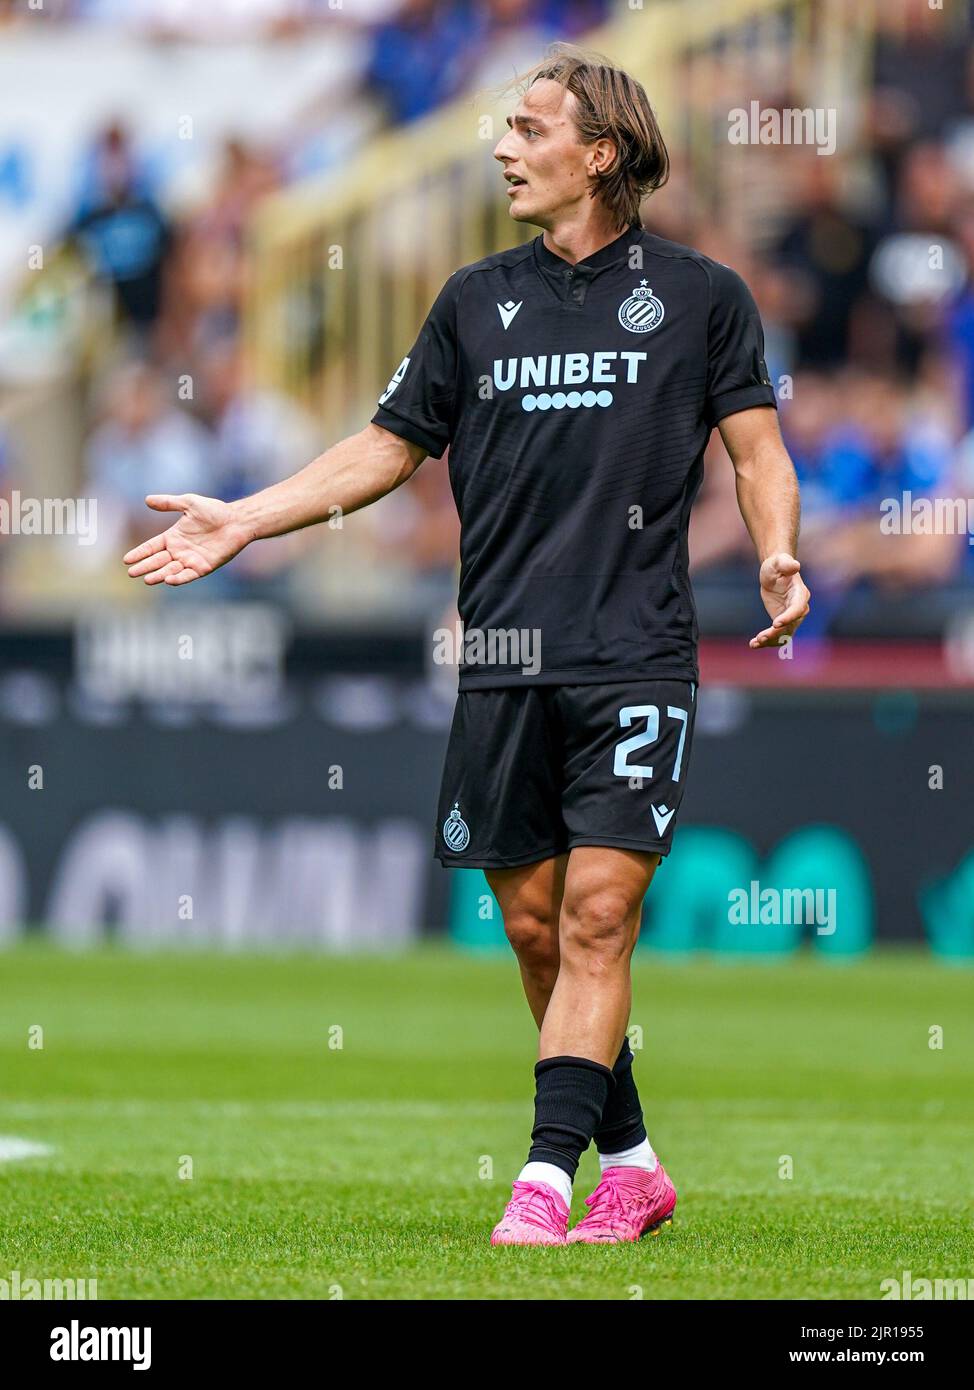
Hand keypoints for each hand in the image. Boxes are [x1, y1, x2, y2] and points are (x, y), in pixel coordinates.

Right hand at [123, 494, 251, 585]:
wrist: (237, 521)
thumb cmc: (215, 511)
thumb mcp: (189, 503)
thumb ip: (169, 503)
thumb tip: (147, 500)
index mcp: (173, 537)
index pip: (151, 547)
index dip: (139, 553)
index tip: (126, 560)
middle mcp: (179, 551)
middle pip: (157, 561)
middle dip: (145, 567)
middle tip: (132, 573)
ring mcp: (191, 560)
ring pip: (170, 570)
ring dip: (158, 575)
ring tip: (147, 579)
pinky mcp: (203, 567)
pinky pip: (188, 575)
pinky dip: (179, 578)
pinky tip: (168, 580)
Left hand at [749, 552, 809, 647]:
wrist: (774, 573)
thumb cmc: (777, 565)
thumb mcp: (778, 562)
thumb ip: (786, 564)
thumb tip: (795, 566)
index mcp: (800, 594)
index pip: (797, 609)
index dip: (789, 617)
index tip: (776, 624)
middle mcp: (799, 608)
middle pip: (791, 625)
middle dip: (777, 633)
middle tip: (761, 637)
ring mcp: (792, 617)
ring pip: (785, 634)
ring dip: (771, 641)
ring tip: (755, 643)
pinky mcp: (783, 622)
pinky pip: (778, 636)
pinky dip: (767, 641)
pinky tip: (753, 644)